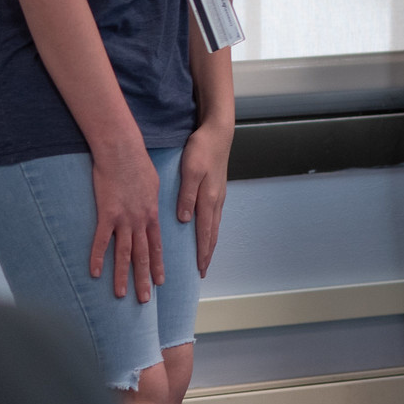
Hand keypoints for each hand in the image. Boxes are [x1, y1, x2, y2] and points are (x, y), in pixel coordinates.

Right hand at [89, 139, 162, 301]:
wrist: (122, 150)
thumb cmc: (138, 163)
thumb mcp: (154, 184)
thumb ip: (152, 201)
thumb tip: (151, 211)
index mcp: (152, 214)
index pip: (157, 245)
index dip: (157, 264)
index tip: (160, 281)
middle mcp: (140, 220)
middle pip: (142, 255)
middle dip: (144, 278)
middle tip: (145, 299)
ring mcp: (123, 219)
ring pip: (124, 253)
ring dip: (122, 276)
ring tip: (121, 294)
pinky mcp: (106, 214)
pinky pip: (101, 241)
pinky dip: (97, 258)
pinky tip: (94, 274)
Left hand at [178, 120, 232, 275]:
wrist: (219, 132)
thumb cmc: (202, 149)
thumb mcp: (190, 171)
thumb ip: (187, 196)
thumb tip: (184, 220)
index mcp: (208, 198)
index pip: (205, 232)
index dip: (202, 252)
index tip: (199, 269)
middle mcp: (216, 200)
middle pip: (213, 233)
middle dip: (207, 253)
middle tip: (202, 271)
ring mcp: (219, 194)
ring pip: (215, 225)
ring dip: (210, 242)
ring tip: (204, 256)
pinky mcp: (217, 189)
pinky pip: (215, 216)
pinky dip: (211, 229)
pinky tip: (207, 230)